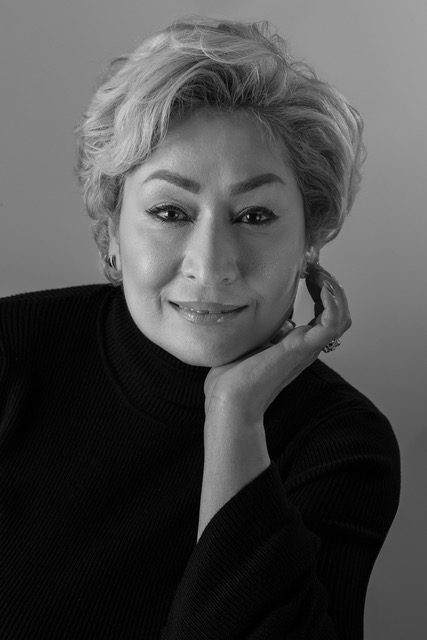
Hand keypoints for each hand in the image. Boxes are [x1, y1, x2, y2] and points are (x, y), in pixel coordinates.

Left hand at [203, 264, 351, 421]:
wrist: (228, 399)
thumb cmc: (233, 377)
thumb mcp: (251, 340)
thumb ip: (266, 329)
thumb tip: (271, 314)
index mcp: (297, 344)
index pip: (325, 314)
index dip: (322, 289)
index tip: (309, 272)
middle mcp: (307, 347)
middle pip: (339, 314)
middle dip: (332, 287)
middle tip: (317, 270)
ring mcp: (307, 348)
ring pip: (342, 318)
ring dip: (336, 291)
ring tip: (320, 275)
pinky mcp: (301, 348)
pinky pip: (332, 324)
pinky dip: (334, 303)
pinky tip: (322, 286)